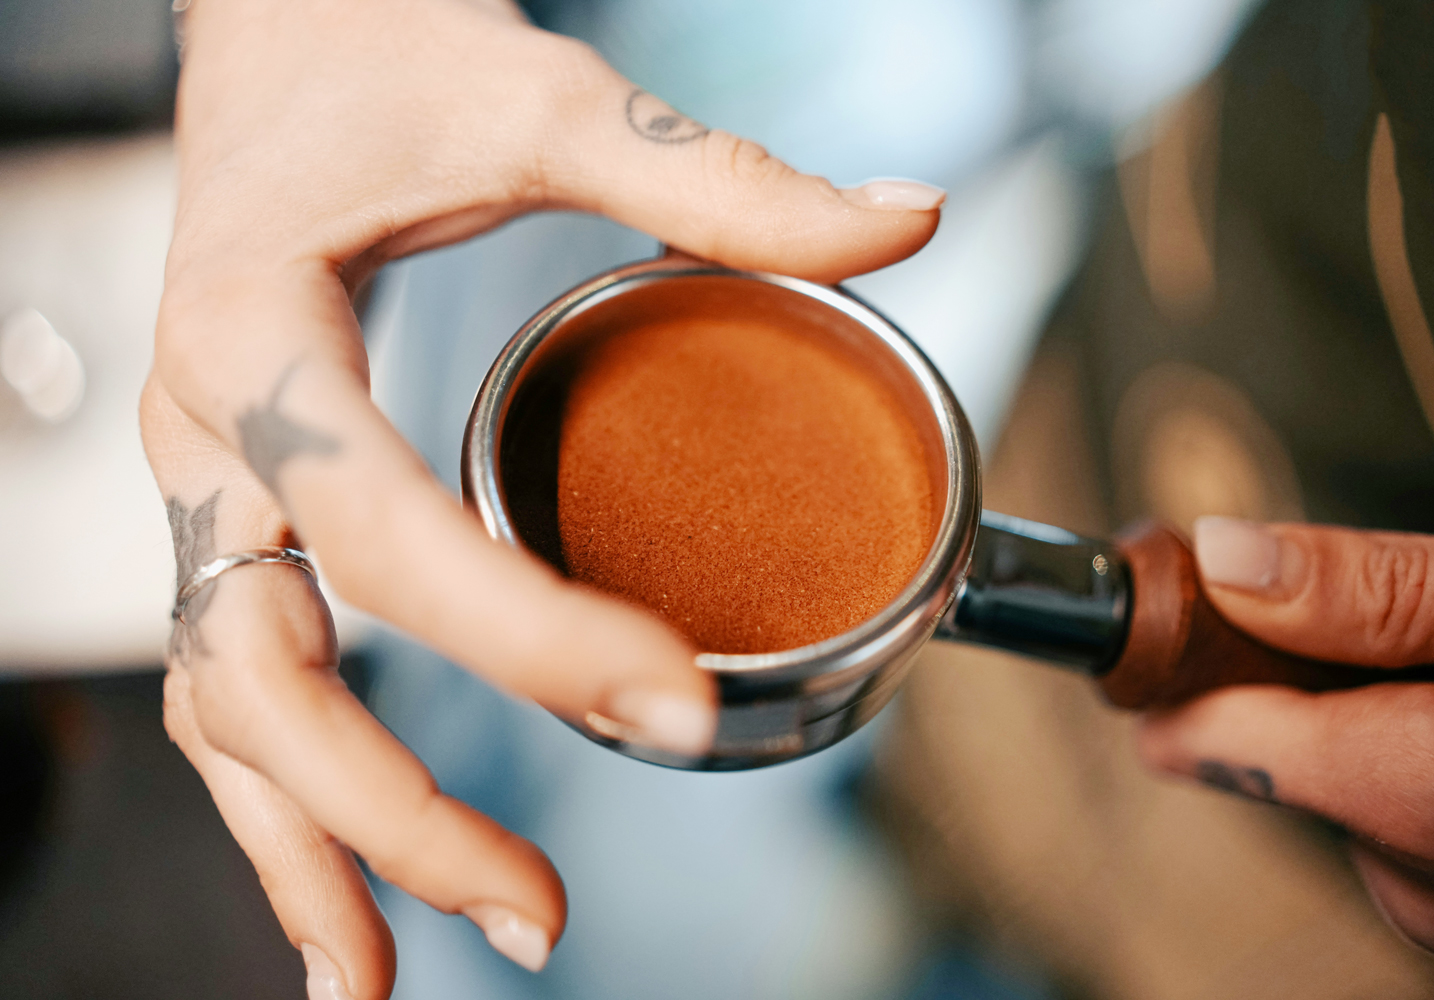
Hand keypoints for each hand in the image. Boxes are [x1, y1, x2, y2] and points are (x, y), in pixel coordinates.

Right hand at [144, 0, 943, 994]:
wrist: (280, 37)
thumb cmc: (393, 65)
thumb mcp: (549, 104)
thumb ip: (720, 183)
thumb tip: (907, 219)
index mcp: (259, 335)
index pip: (380, 529)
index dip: (526, 632)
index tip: (668, 703)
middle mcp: (203, 435)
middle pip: (262, 670)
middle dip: (391, 811)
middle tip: (540, 914)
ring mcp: (201, 488)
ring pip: (222, 710)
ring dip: (310, 850)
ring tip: (394, 978)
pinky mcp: (234, 515)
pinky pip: (233, 682)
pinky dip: (281, 805)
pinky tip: (338, 902)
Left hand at [1139, 516, 1433, 962]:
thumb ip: (1382, 591)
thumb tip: (1225, 560)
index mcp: (1421, 801)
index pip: (1202, 736)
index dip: (1183, 654)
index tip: (1171, 592)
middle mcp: (1424, 886)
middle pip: (1274, 749)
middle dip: (1315, 675)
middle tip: (1401, 617)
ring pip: (1341, 779)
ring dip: (1378, 716)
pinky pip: (1404, 820)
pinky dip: (1421, 759)